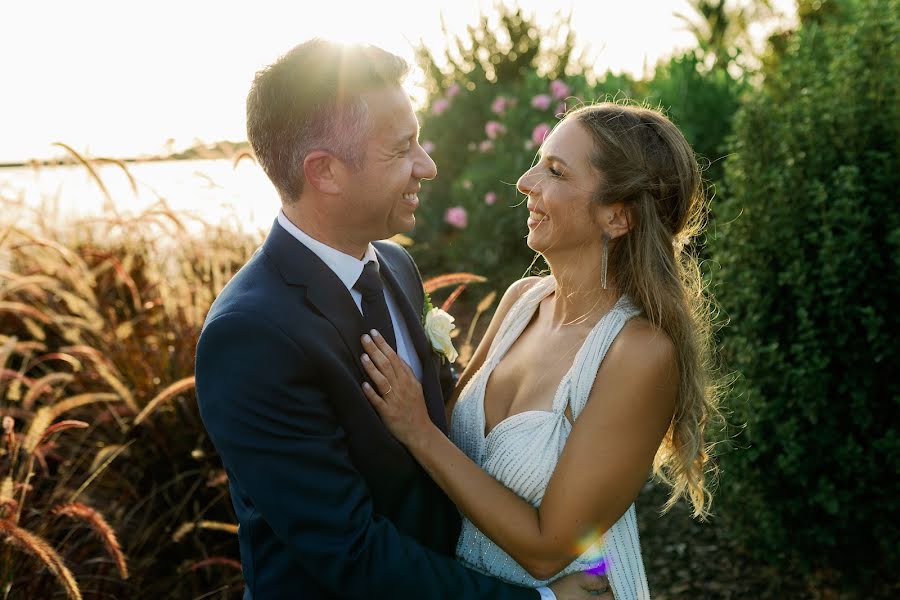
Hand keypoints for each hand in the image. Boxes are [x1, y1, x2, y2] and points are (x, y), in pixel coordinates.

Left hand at [360, 330, 434, 446]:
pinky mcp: (388, 413)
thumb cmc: (415, 408)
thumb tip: (395, 356)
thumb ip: (405, 372)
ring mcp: (395, 400)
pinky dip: (372, 393)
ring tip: (363, 356)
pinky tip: (364, 385)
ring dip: (372, 368)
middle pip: (387, 365)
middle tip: (364, 337)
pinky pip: (379, 402)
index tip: (374, 333)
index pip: (394, 358)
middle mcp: (402, 387)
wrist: (420, 431)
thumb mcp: (415, 387)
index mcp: (408, 379)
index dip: (384, 345)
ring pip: (383, 381)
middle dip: (375, 350)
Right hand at [548, 571, 612, 599]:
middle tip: (601, 584)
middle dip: (605, 593)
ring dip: (598, 596)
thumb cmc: (564, 589)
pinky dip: (591, 597)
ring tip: (594, 588)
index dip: (610, 587)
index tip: (606, 580)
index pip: (610, 597)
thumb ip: (595, 580)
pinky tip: (586, 593)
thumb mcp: (579, 579)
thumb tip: (605, 580)